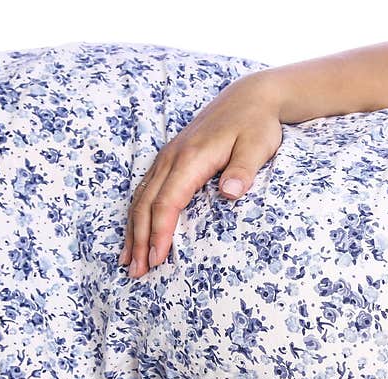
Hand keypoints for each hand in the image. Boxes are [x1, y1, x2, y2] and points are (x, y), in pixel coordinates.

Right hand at [121, 71, 283, 277]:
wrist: (250, 97)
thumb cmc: (257, 124)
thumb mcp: (258, 145)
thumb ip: (243, 169)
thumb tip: (231, 192)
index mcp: (191, 158)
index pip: (167, 202)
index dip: (160, 232)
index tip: (157, 259)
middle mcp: (172, 158)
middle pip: (146, 204)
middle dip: (140, 240)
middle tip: (137, 272)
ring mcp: (168, 157)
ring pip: (141, 197)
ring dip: (133, 231)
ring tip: (129, 261)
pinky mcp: (170, 159)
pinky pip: (146, 189)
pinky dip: (137, 214)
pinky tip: (135, 233)